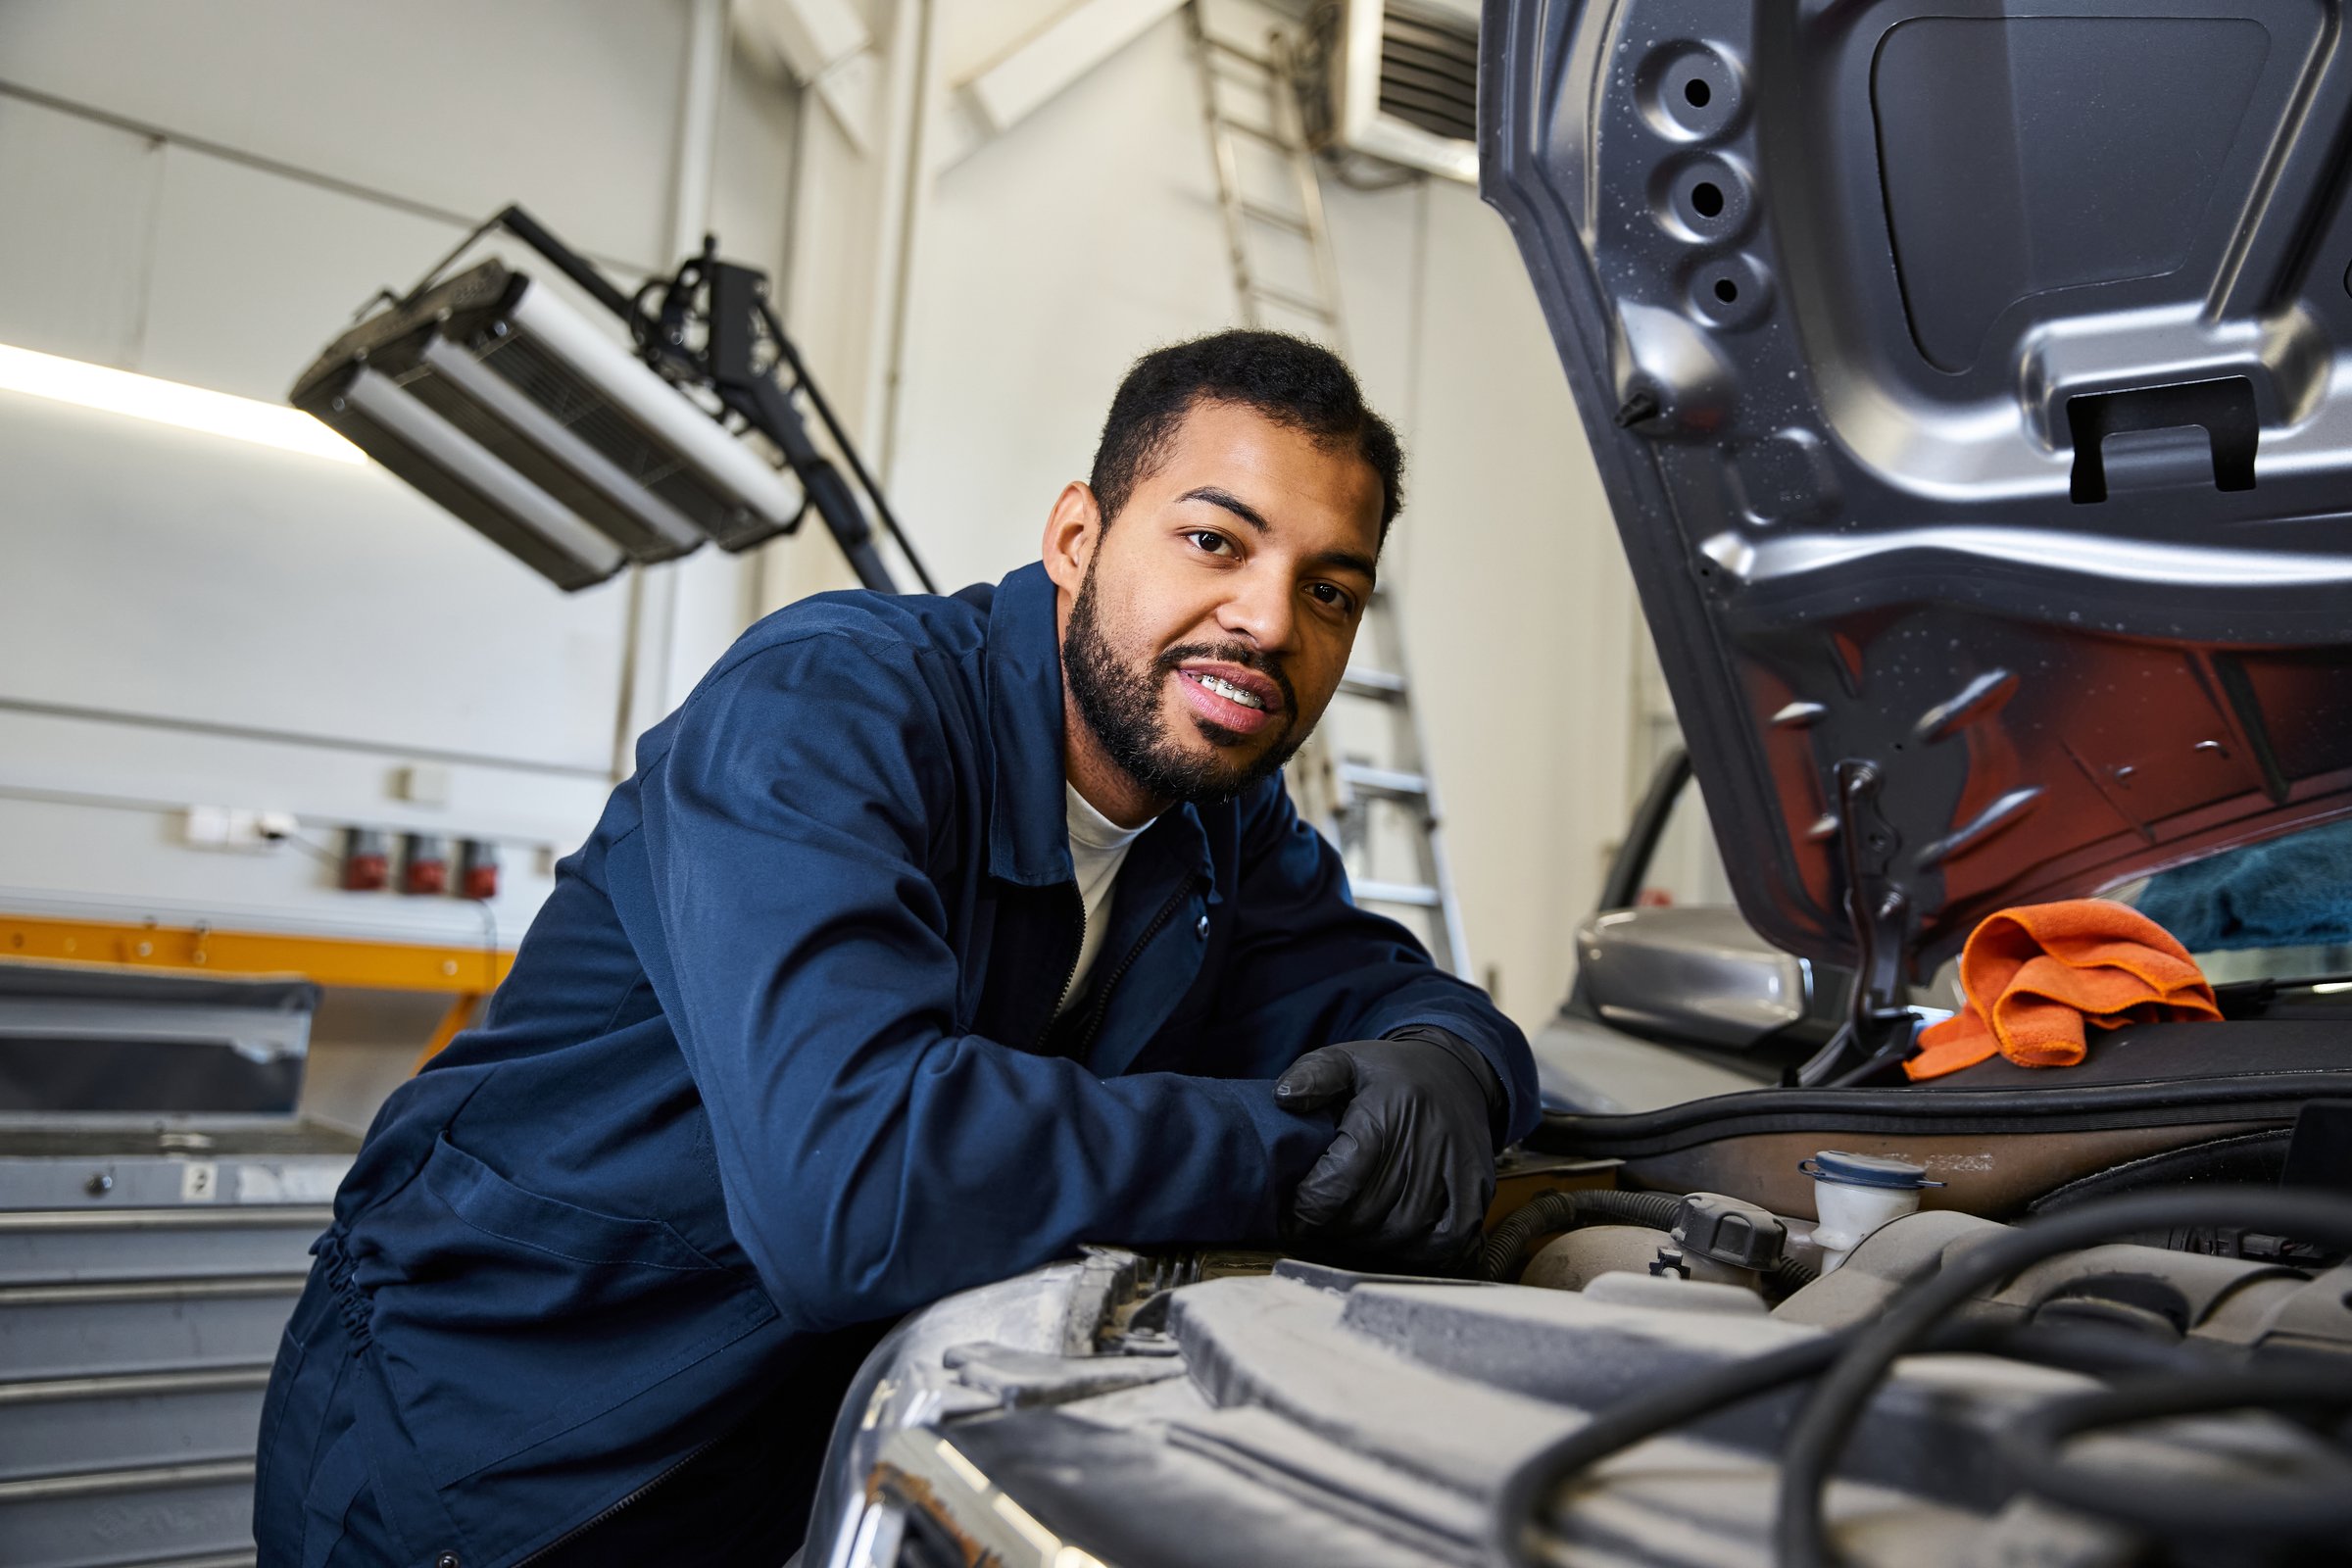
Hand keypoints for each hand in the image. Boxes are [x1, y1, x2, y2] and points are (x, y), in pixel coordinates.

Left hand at [1272, 1029, 1503, 1272]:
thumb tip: (1283, 1098)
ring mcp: (1455, 1168)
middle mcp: (1424, 1142)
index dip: (1311, 1205)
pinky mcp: (1478, 1187)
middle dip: (1334, 1227)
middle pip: (1369, 1212)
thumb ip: (1312, 1075)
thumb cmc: (1391, 1073)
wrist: (1455, 1070)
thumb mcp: (1347, 1059)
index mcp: (1386, 1113)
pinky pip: (1447, 1239)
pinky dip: (1417, 1250)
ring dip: (1369, 1241)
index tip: (1293, 1216)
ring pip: (1403, 1231)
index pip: (1341, 1176)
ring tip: (1350, 1231)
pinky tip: (1395, 1238)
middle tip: (1318, 1226)